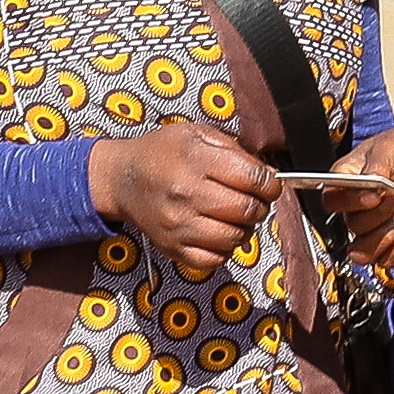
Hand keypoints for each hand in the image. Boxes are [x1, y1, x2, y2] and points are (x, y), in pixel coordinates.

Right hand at [92, 120, 277, 273]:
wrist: (122, 179)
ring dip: (244, 228)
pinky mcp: (173, 248)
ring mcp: (179, 225)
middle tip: (252, 199)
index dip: (270, 184)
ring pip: (235, 238)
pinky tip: (217, 231)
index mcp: (195, 160)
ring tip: (234, 215)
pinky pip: (215, 259)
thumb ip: (236, 150)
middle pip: (248, 210)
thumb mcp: (197, 133)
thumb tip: (269, 176)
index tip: (269, 184)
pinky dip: (224, 248)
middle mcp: (186, 194)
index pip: (253, 179)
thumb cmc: (160, 153)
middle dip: (259, 205)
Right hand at [335, 118, 393, 269]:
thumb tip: (370, 181)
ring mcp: (376, 224)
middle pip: (352, 226)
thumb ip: (377, 165)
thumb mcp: (392, 145)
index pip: (332, 200)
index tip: (374, 196)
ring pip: (364, 249)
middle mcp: (357, 205)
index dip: (350, 203)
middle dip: (380, 214)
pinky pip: (386, 259)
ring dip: (387, 235)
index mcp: (348, 178)